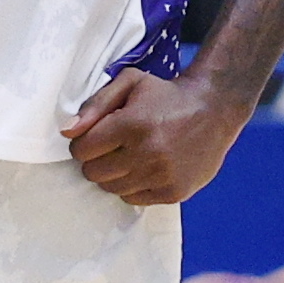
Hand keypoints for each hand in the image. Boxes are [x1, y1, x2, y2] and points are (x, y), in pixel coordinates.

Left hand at [65, 70, 245, 205]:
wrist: (215, 108)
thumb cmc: (166, 94)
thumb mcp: (130, 82)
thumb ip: (95, 104)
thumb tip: (68, 132)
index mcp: (132, 124)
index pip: (82, 150)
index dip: (83, 143)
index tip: (96, 137)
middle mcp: (148, 153)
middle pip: (94, 173)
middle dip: (96, 160)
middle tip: (112, 147)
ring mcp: (163, 176)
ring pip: (112, 189)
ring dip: (114, 175)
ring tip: (130, 157)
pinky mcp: (175, 192)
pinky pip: (134, 200)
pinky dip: (134, 186)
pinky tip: (145, 168)